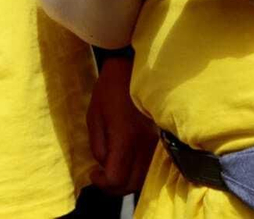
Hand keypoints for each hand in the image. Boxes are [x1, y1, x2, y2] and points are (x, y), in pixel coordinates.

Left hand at [86, 55, 156, 195]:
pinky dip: (137, 172)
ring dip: (126, 181)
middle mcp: (144, 145)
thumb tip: (103, 165)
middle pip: (131, 184)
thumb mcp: (94, 116)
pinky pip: (150, 166)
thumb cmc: (110, 89)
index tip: (93, 174)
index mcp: (125, 139)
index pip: (117, 178)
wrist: (136, 68)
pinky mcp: (160, 139)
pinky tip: (128, 162)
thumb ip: (98, 145)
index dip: (102, 183)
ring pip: (143, 178)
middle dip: (113, 187)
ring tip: (114, 169)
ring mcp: (155, 143)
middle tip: (102, 175)